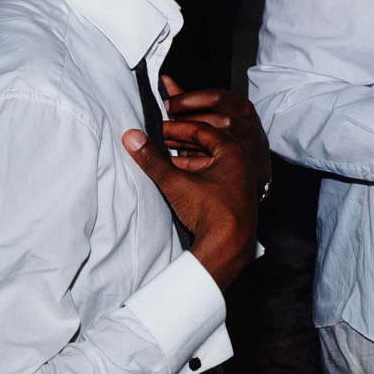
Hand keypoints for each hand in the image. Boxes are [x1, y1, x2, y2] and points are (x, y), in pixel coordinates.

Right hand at [123, 92, 267, 289]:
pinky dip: (195, 171)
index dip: (176, 128)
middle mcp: (242, 161)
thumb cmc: (211, 211)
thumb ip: (153, 159)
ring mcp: (240, 178)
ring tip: (162, 156)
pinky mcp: (235, 193)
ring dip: (186, 157)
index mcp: (233, 151)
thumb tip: (131, 137)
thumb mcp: (176, 182)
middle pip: (207, 143)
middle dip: (180, 141)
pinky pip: (214, 174)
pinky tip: (177, 175)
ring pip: (210, 159)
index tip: (156, 128)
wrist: (230, 245)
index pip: (201, 130)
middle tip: (157, 139)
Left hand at [157, 78, 271, 184]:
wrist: (251, 169)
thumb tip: (166, 81)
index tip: (167, 104)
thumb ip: (189, 100)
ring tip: (165, 140)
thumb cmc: (230, 137)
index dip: (188, 100)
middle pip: (215, 119)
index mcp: (243, 109)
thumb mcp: (212, 114)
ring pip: (213, 142)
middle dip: (185, 122)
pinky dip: (190, 162)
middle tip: (162, 125)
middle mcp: (250, 127)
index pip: (216, 98)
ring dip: (184, 141)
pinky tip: (175, 160)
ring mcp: (249, 148)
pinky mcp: (241, 168)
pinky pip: (211, 164)